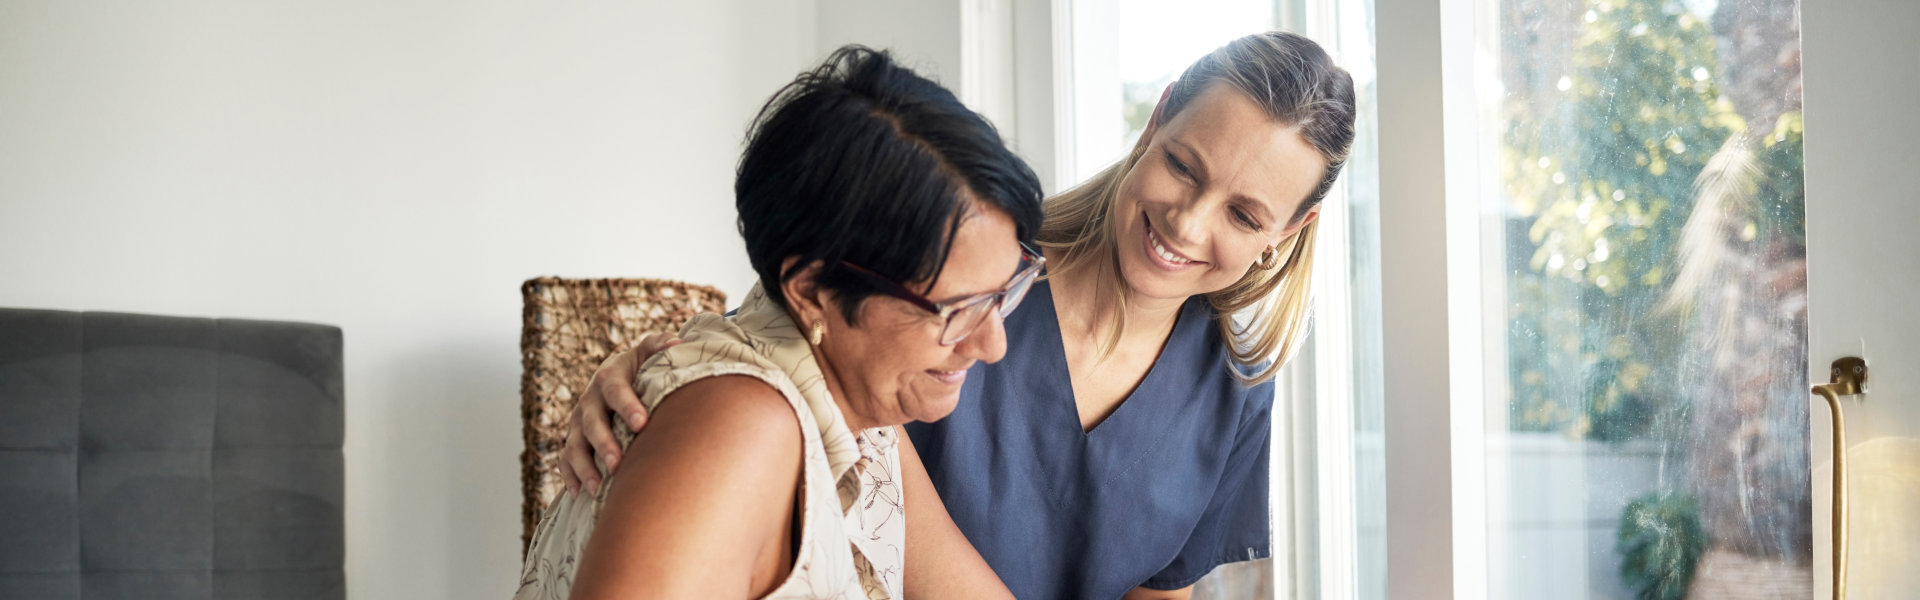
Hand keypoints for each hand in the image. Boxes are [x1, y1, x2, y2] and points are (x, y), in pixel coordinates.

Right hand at [559, 332, 683, 495]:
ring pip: (575, 446)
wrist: (614, 378)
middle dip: (604, 444)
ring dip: (585, 467)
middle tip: (617, 464)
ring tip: (597, 487)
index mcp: (609, 377)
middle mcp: (589, 400)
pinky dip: (570, 477)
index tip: (642, 423)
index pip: (616, 390)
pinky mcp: (573, 441)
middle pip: (592, 423)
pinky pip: (566, 460)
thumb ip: (661, 345)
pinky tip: (580, 495)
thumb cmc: (640, 368)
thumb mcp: (649, 352)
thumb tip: (679, 344)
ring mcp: (578, 423)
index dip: (627, 406)